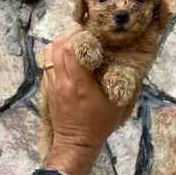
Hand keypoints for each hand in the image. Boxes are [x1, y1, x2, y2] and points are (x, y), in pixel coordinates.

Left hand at [42, 30, 125, 174]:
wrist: (76, 143)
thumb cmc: (99, 124)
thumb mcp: (117, 104)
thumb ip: (119, 81)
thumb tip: (128, 61)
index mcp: (79, 84)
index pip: (71, 49)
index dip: (80, 36)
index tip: (93, 32)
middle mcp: (62, 82)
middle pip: (58, 46)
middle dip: (70, 34)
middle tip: (84, 32)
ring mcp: (52, 85)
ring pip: (49, 53)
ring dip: (61, 42)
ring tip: (75, 39)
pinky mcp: (48, 88)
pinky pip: (47, 63)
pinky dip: (56, 54)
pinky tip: (68, 54)